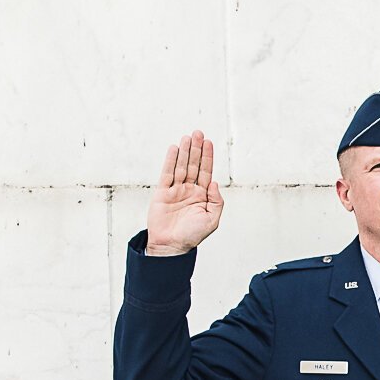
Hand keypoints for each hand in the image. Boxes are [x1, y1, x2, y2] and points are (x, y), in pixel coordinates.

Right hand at [145, 130, 223, 255]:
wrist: (171, 246)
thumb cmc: (192, 236)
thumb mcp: (212, 220)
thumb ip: (216, 201)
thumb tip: (215, 183)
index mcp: (202, 196)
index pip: (206, 172)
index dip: (207, 157)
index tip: (209, 142)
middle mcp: (189, 190)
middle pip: (194, 165)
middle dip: (196, 149)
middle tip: (198, 133)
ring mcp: (175, 191)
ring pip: (181, 167)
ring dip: (184, 152)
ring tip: (187, 137)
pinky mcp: (162, 193)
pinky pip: (167, 174)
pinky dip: (170, 161)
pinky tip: (174, 149)